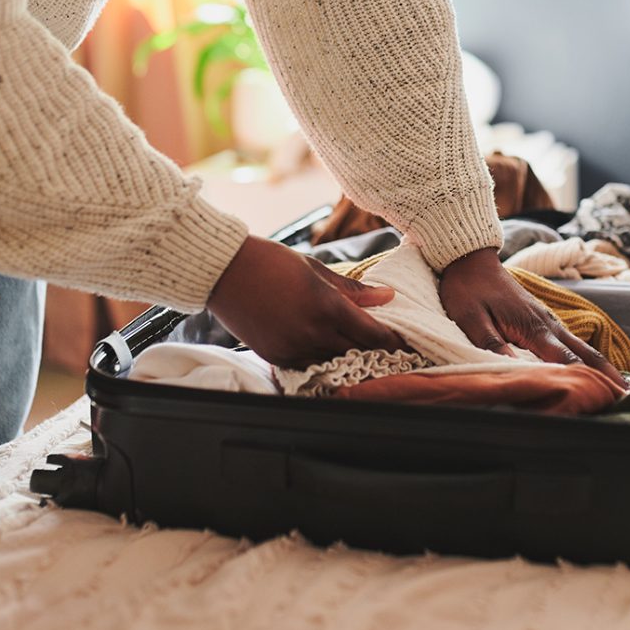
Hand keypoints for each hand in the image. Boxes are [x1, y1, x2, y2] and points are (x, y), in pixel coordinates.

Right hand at [207, 236, 406, 367]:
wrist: (224, 271)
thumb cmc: (271, 262)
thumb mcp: (316, 269)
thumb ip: (354, 289)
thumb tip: (388, 296)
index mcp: (327, 306)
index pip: (372, 334)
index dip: (393, 341)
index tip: (405, 343)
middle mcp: (312, 332)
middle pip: (357, 353)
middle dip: (376, 353)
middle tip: (392, 353)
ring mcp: (293, 348)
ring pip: (334, 363)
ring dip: (350, 360)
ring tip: (364, 356)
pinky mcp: (276, 357)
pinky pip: (309, 367)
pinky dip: (323, 362)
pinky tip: (331, 355)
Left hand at [439, 247, 626, 386]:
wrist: (470, 260)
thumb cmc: (468, 291)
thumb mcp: (471, 320)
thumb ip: (492, 345)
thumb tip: (514, 370)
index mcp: (533, 328)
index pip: (567, 360)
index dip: (587, 381)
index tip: (606, 398)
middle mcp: (548, 324)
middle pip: (585, 354)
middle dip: (608, 376)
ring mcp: (548, 320)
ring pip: (582, 347)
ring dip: (602, 367)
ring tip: (621, 388)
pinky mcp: (543, 319)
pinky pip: (572, 342)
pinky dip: (588, 357)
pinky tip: (594, 369)